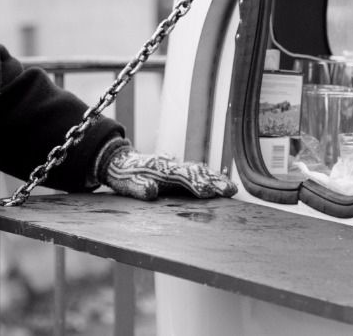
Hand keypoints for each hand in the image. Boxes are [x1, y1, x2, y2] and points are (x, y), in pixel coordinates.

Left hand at [102, 146, 237, 200]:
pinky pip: (197, 171)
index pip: (182, 177)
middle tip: (230, 190)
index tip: (208, 192)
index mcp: (160, 170)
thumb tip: (152, 190)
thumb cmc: (124, 176)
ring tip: (231, 188)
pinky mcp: (178, 170)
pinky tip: (219, 181)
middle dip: (214, 181)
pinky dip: (210, 175)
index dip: (195, 184)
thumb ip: (139, 188)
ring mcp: (176, 167)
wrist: (120, 161)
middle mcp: (172, 166)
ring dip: (216, 178)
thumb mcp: (127, 185)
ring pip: (200, 170)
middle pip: (197, 172)